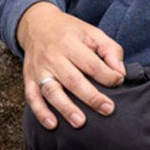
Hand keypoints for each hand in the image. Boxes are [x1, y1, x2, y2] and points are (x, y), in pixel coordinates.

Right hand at [16, 2, 125, 129]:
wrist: (36, 25)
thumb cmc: (69, 32)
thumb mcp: (92, 33)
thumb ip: (110, 50)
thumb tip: (120, 73)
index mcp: (70, 43)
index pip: (91, 63)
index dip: (107, 75)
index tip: (118, 82)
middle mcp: (52, 57)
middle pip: (72, 80)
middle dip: (91, 97)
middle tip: (107, 109)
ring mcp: (39, 69)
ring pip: (51, 91)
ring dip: (65, 108)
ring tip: (80, 122)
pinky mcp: (28, 79)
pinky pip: (32, 97)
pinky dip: (40, 112)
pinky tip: (52, 124)